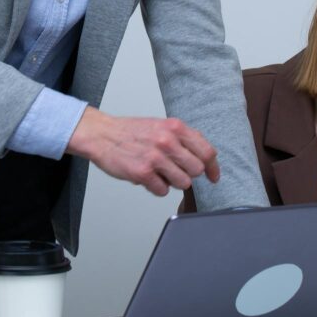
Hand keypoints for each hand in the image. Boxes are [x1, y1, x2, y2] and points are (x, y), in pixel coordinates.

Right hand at [67, 107, 219, 196]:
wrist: (102, 135)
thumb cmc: (131, 132)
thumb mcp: (161, 125)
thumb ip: (182, 138)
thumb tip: (204, 155)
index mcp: (175, 127)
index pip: (206, 151)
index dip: (213, 167)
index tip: (213, 176)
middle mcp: (168, 141)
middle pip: (196, 170)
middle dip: (188, 174)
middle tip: (176, 171)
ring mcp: (156, 158)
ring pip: (183, 183)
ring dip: (173, 182)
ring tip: (159, 173)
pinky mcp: (143, 173)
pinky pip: (163, 191)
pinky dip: (157, 188)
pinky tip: (148, 177)